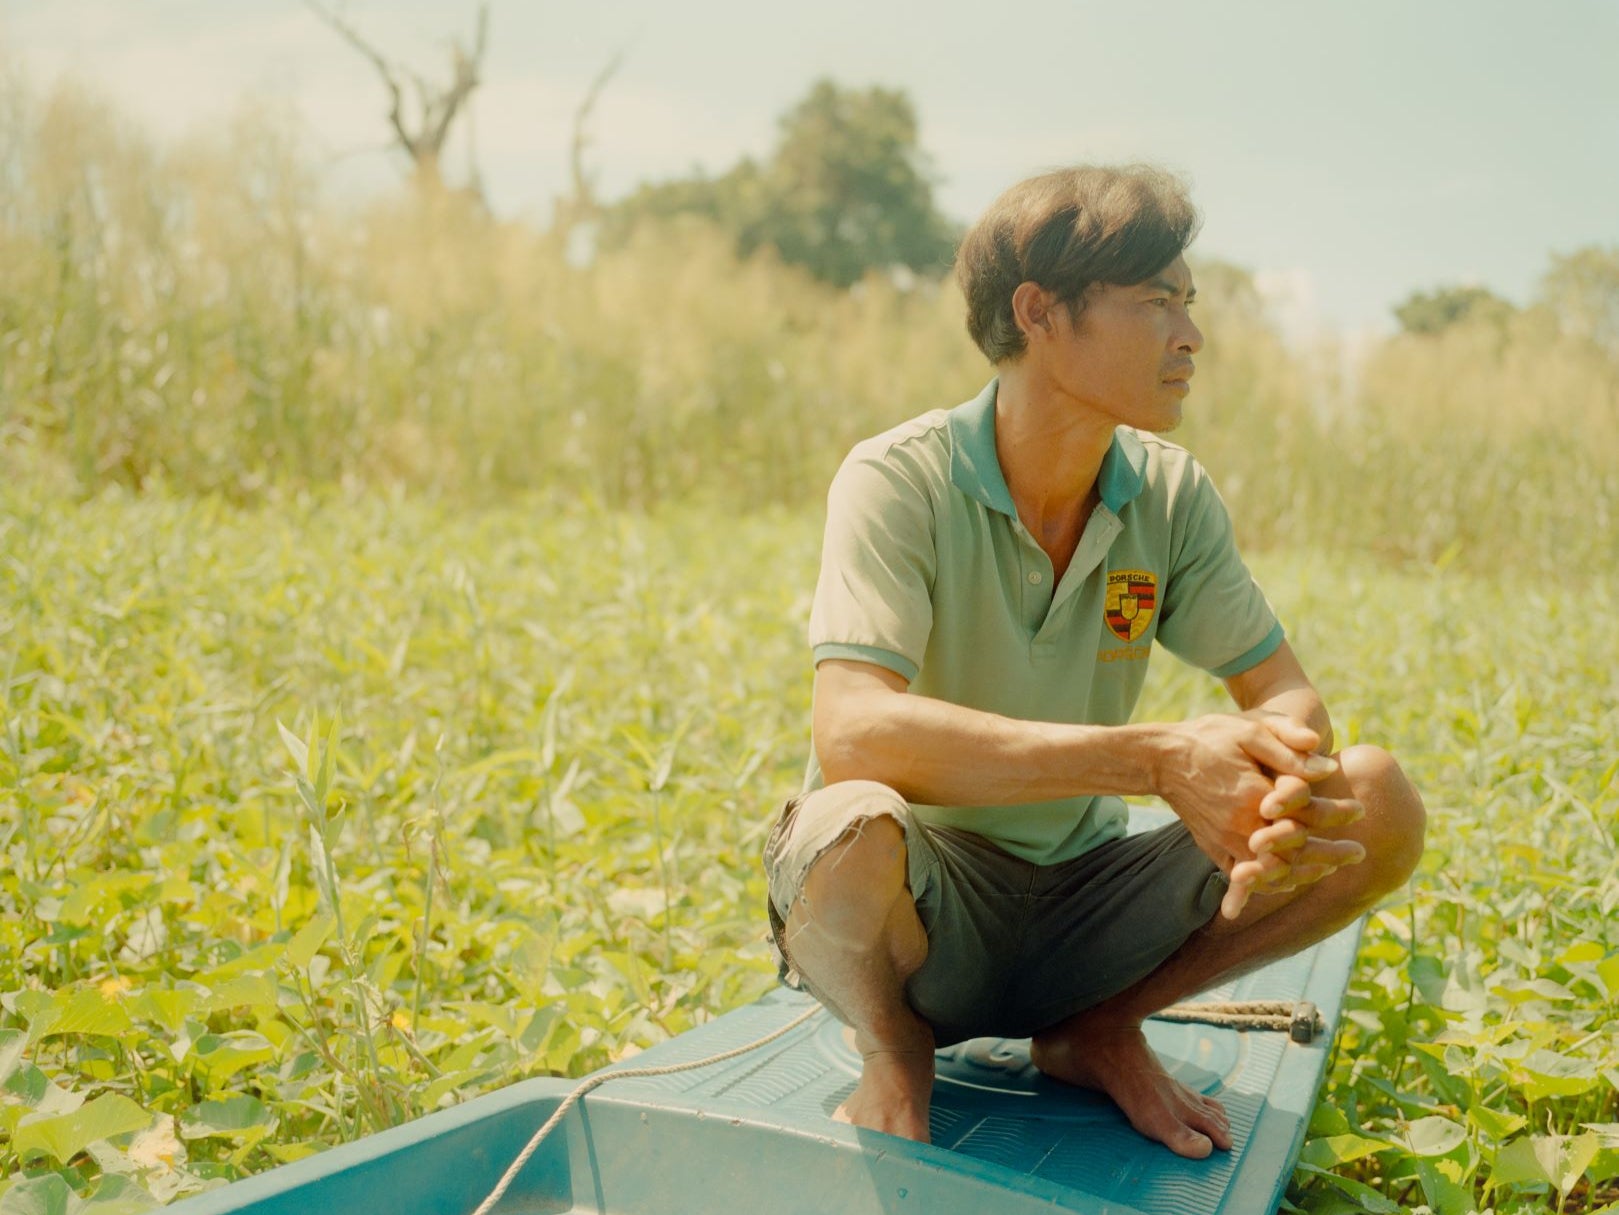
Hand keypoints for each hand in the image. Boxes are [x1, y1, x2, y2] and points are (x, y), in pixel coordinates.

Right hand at [1156, 716, 1359, 917]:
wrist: (1162, 758)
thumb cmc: (1209, 738)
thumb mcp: (1250, 730)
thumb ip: (1288, 747)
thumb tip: (1328, 766)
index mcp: (1255, 796)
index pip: (1307, 812)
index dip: (1336, 812)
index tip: (1361, 809)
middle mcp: (1241, 826)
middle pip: (1296, 848)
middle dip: (1330, 853)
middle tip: (1359, 853)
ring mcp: (1225, 841)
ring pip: (1273, 869)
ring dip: (1304, 871)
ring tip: (1330, 869)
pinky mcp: (1213, 848)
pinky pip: (1246, 876)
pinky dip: (1270, 882)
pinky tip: (1288, 881)